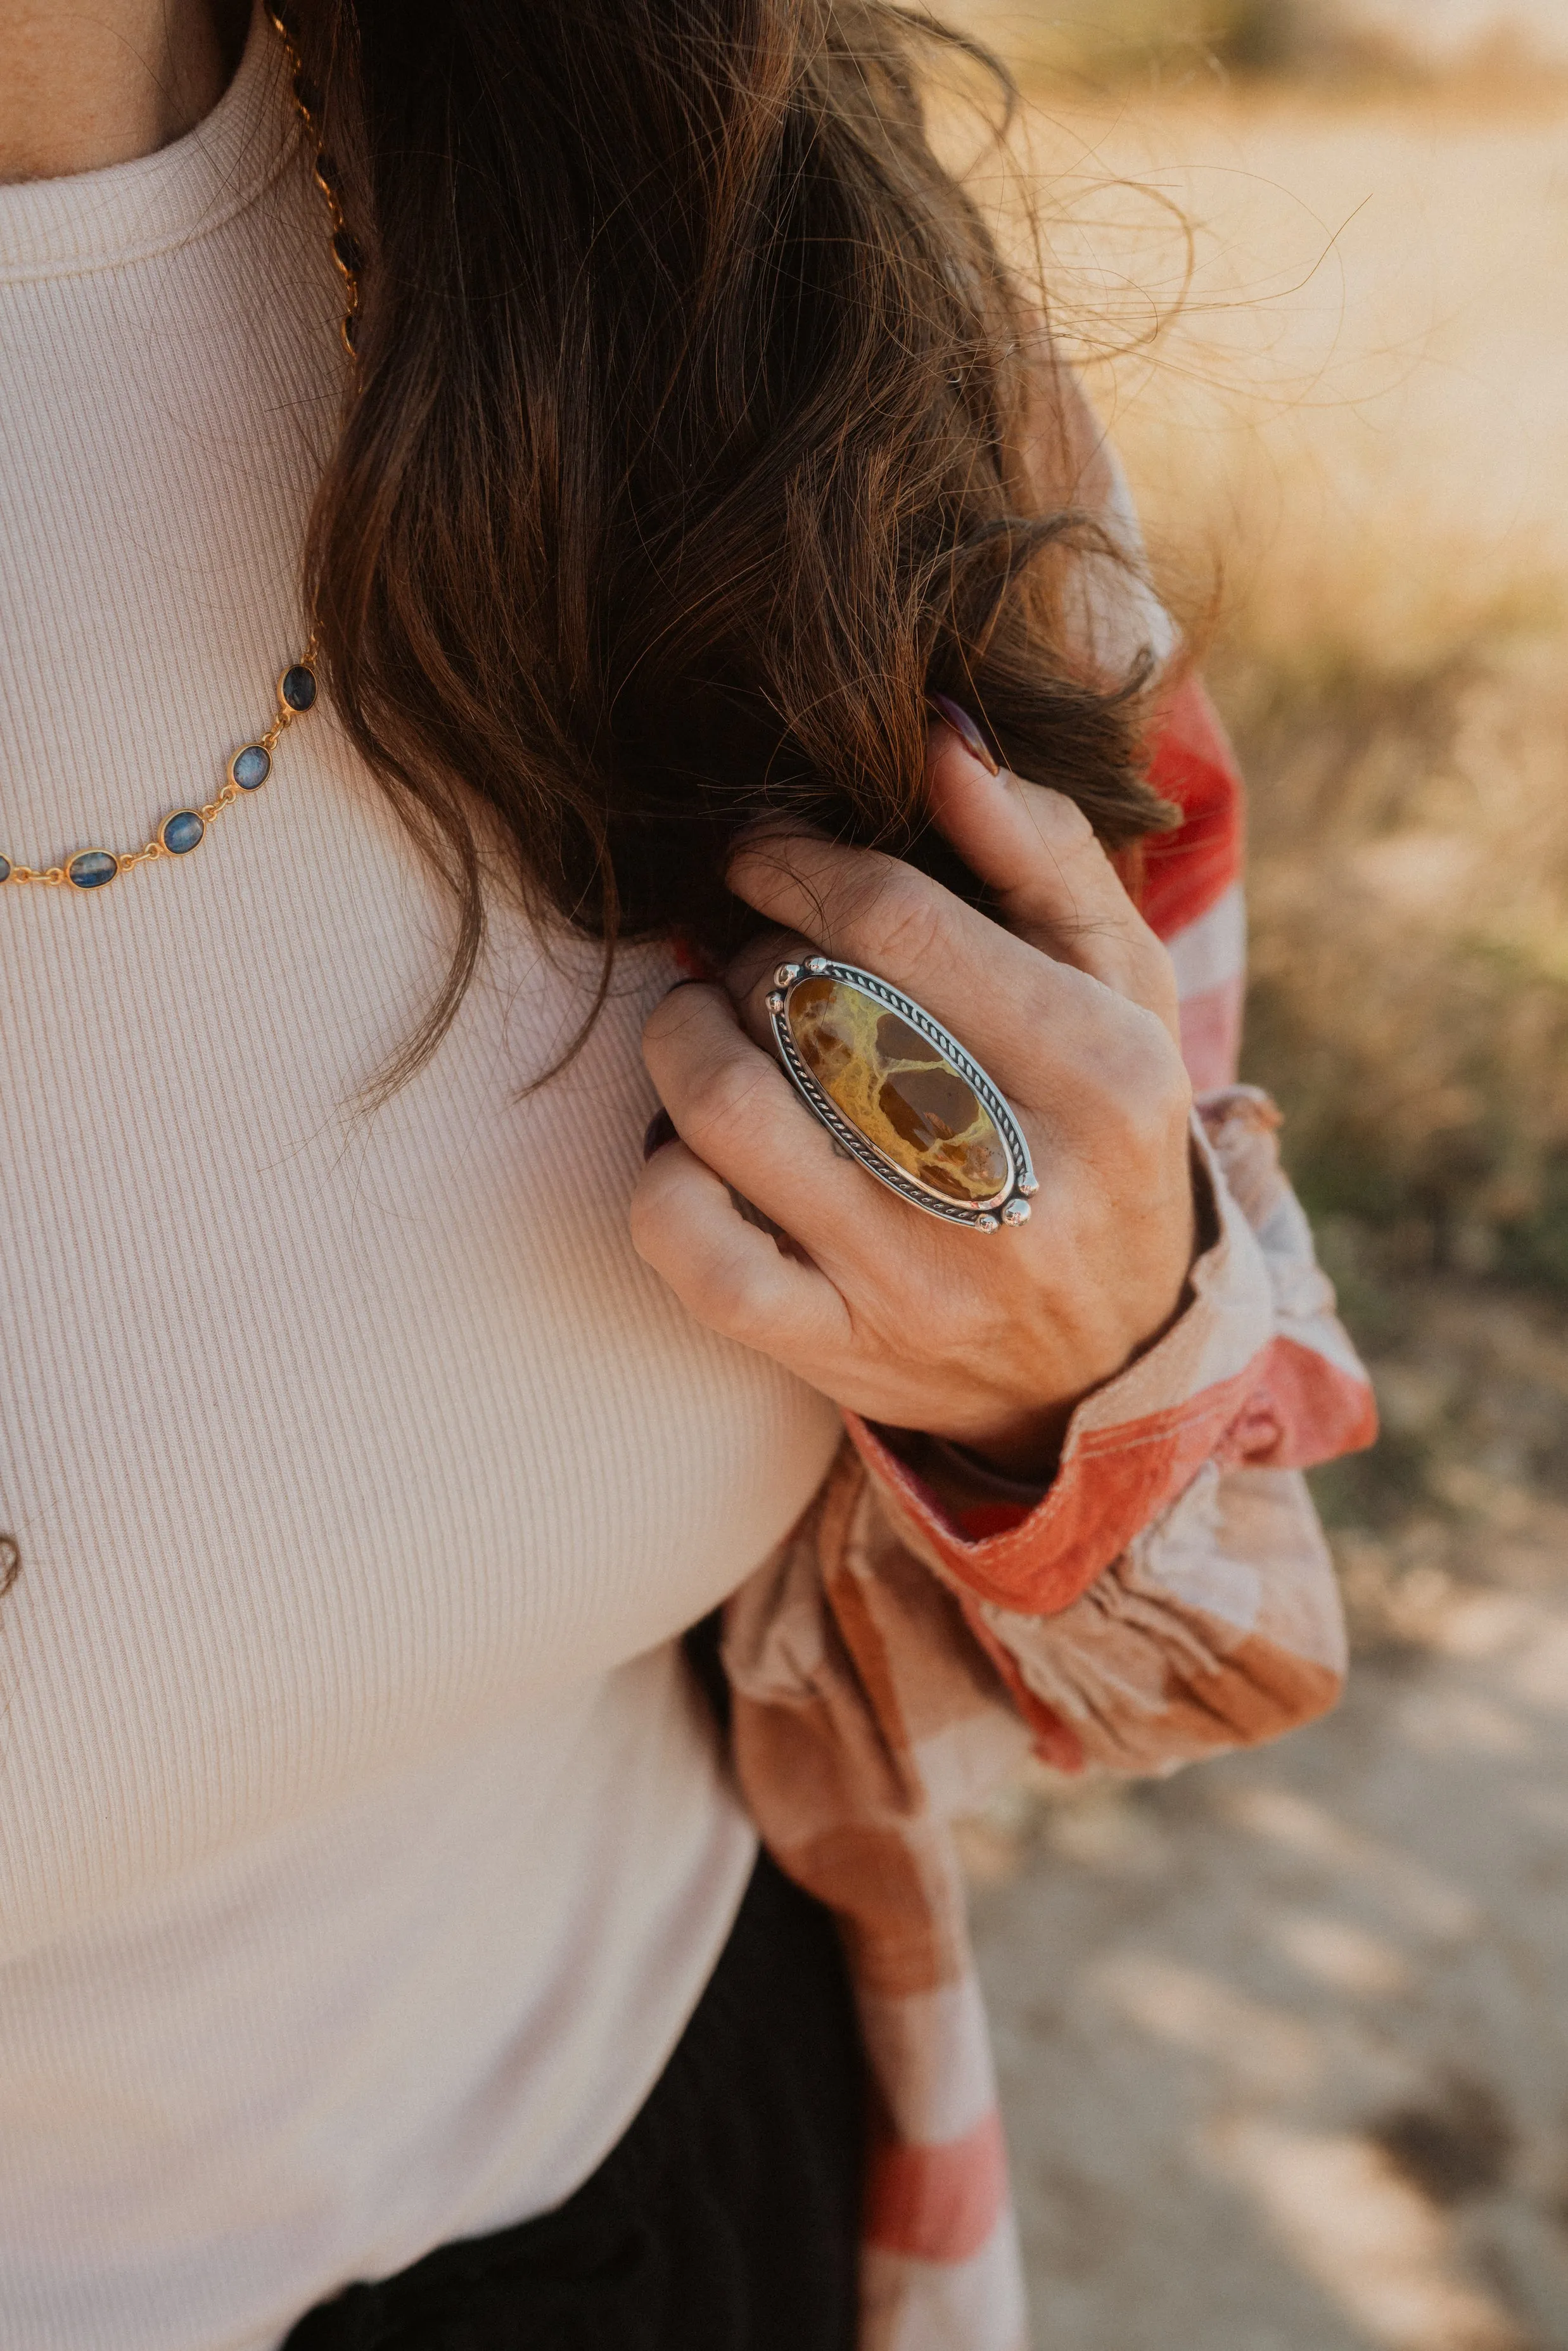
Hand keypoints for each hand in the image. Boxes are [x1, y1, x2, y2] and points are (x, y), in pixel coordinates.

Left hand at [630, 716, 1198, 1477]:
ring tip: (710, 1028)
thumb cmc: (1104, 1137)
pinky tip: (696, 1152)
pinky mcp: (844, 1349)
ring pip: (730, 1112)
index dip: (794, 864)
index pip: (894, 920)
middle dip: (748, 955)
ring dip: (685, 1040)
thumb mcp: (1121, 988)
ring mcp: (923, 1279)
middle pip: (806, 1005)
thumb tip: (939, 741)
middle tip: (755, 959)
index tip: (759, 855)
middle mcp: (1019, 1182)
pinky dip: (662, 1179)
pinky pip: (693, 1251)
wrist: (1112, 1360)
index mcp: (1102, 1071)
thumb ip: (1041, 853)